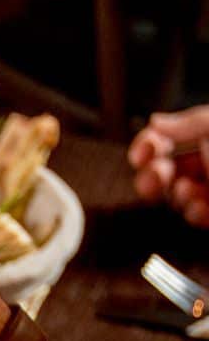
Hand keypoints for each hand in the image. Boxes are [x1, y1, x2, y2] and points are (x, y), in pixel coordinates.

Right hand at [128, 106, 208, 226]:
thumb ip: (186, 122)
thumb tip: (155, 122)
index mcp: (206, 138)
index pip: (166, 141)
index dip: (148, 147)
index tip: (139, 155)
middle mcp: (207, 164)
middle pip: (164, 172)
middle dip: (153, 176)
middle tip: (156, 177)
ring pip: (176, 197)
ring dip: (176, 195)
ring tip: (187, 191)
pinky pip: (195, 218)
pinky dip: (194, 214)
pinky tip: (201, 208)